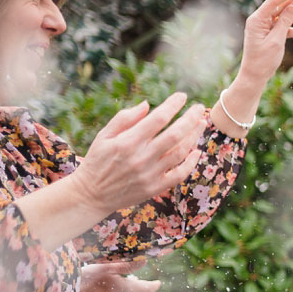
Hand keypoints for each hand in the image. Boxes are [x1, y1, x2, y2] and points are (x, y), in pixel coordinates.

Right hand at [70, 92, 206, 215]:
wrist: (92, 194)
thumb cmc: (98, 160)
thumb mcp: (104, 136)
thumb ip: (124, 119)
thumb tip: (147, 104)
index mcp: (128, 141)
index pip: (158, 118)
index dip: (173, 105)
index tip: (182, 96)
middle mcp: (141, 157)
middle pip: (175, 135)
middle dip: (190, 119)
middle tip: (199, 108)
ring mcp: (150, 174)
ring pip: (180, 152)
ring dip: (194, 137)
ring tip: (200, 124)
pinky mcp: (155, 188)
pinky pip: (179, 174)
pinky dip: (191, 162)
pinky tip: (197, 151)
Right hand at [75, 260, 159, 291]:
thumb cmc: (83, 279)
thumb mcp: (105, 267)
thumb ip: (126, 265)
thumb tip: (144, 262)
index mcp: (126, 291)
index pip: (147, 289)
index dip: (153, 285)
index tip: (158, 283)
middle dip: (126, 284)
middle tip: (112, 275)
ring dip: (114, 291)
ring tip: (98, 283)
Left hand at [235, 0, 292, 87]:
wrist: (254, 77)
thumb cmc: (262, 60)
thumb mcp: (276, 41)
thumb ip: (284, 22)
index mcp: (258, 19)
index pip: (275, 1)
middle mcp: (261, 21)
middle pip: (281, 5)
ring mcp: (266, 28)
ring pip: (285, 17)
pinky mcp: (271, 35)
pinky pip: (285, 29)